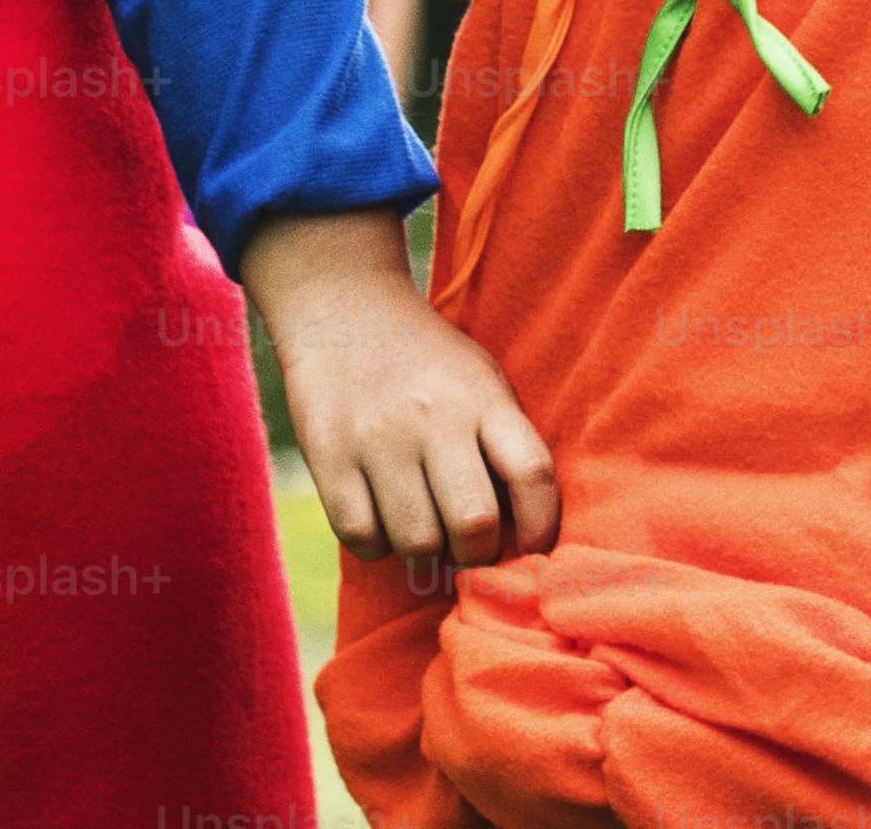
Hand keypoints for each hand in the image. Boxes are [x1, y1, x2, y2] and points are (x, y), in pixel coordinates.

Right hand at [237, 208, 560, 577]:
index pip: (533, 473)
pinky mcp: (328, 456)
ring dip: (426, 558)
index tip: (536, 552)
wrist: (345, 313)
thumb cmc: (430, 363)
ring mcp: (378, 439)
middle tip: (471, 553)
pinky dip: (376, 548)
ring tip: (427, 542)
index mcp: (485, 399)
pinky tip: (383, 528)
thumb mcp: (483, 382)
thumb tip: (519, 531)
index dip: (542, 527)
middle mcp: (435, 418)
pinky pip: (360, 536)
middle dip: (479, 556)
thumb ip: (503, 443)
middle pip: (473, 522)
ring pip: (416, 540)